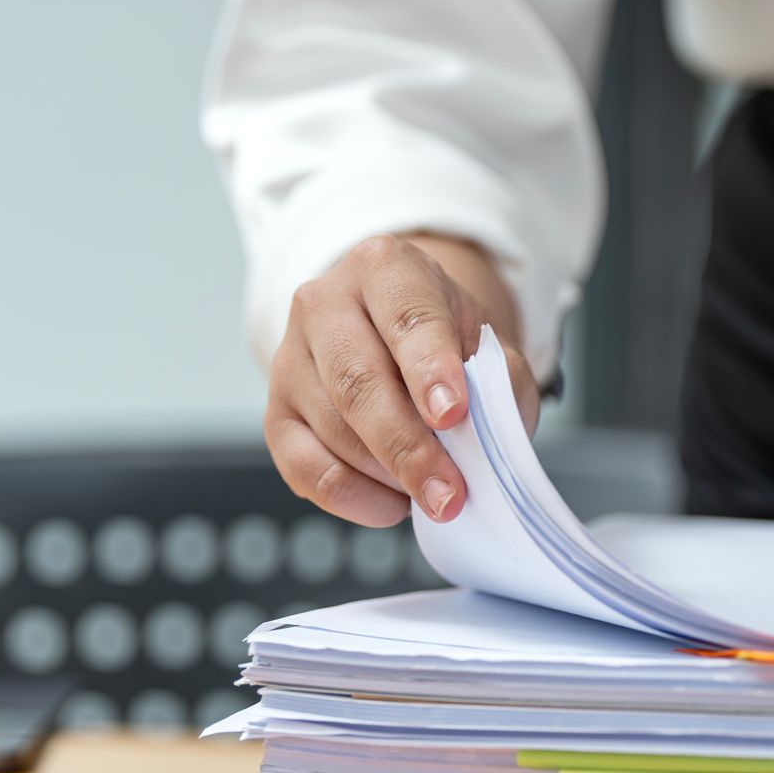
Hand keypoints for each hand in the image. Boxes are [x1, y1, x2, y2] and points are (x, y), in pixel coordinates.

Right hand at [263, 233, 538, 527]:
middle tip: (448, 493)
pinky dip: (352, 497)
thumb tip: (481, 436)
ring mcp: (289, 358)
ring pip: (332, 428)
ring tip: (434, 495)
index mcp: (385, 268)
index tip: (454, 415)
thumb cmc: (445, 344)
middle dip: (407, 446)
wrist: (402, 341)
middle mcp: (324, 303)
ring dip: (388, 476)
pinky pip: (304, 466)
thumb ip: (498, 382)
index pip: (407, 317)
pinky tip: (392, 504)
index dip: (430, 369)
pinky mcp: (275, 413)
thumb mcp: (487, 345)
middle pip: (357, 381)